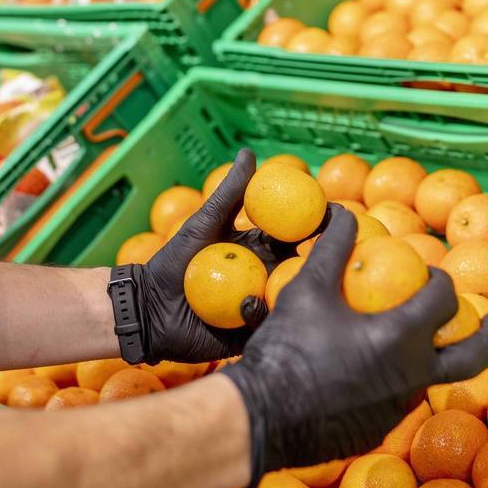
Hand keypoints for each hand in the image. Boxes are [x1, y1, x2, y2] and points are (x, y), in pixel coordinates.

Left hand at [124, 148, 317, 363]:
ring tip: (310, 283)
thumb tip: (250, 152)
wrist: (148, 308)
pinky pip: (269, 326)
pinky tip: (265, 307)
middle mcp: (265, 279)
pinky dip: (271, 318)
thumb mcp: (204, 224)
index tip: (335, 214)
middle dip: (323, 260)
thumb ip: (230, 193)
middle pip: (301, 269)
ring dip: (303, 292)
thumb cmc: (173, 263)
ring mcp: (261, 308)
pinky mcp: (251, 334)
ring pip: (290, 300)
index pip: (294, 237)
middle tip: (339, 249)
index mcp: (258, 252)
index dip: (315, 226)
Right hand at [224, 206, 487, 484]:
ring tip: (411, 342)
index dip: (441, 281)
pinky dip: (394, 383)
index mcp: (401, 338)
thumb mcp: (307, 289)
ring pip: (430, 380)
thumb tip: (343, 211)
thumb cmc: (286, 348)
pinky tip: (367, 374)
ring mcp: (398, 411)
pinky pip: (397, 402)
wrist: (259, 417)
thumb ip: (333, 247)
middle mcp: (412, 377)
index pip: (443, 301)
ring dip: (430, 358)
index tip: (431, 275)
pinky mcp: (378, 432)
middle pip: (475, 356)